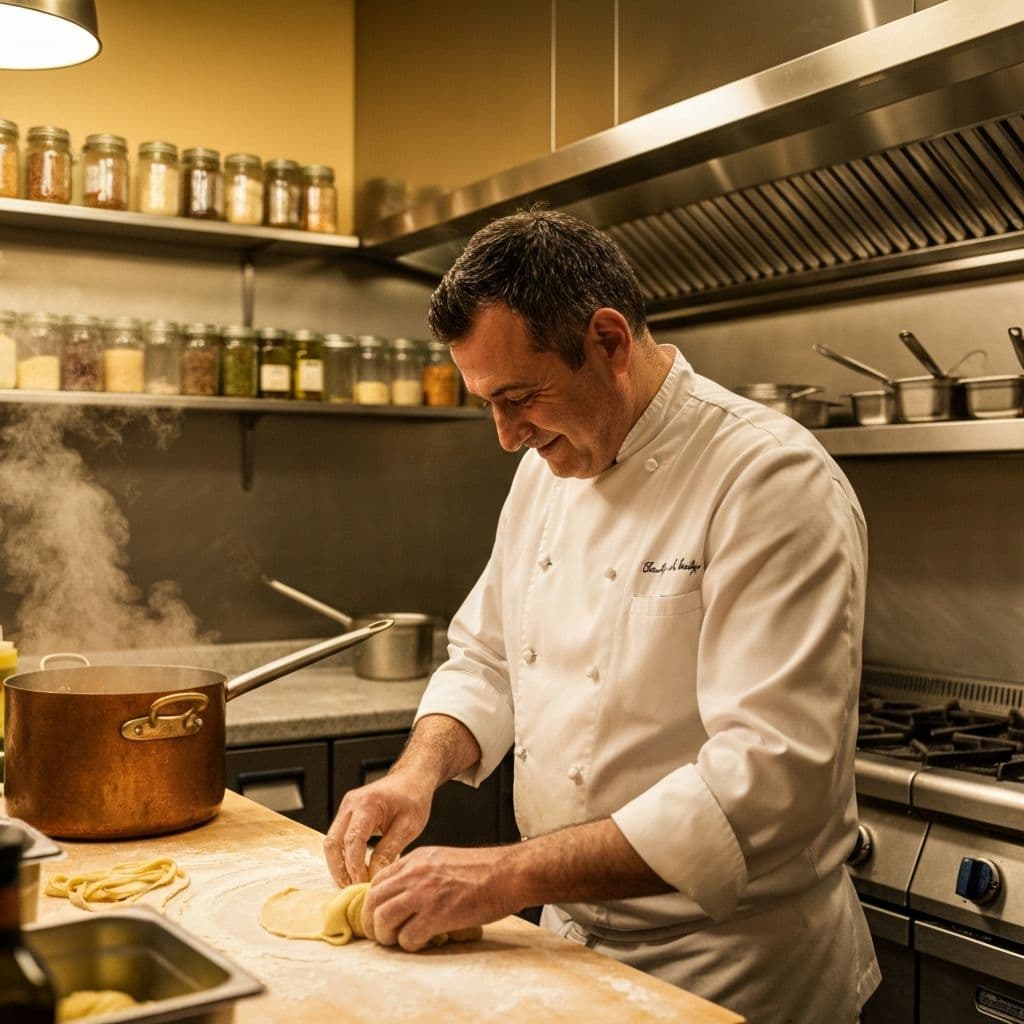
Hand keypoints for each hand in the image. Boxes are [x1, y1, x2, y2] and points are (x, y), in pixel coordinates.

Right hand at [324, 770, 433, 886]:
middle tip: (352, 889)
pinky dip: (341, 856)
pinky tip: (352, 871)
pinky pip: (336, 838)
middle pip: (333, 843)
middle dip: (340, 870)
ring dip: (338, 865)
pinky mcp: (346, 814)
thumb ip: (389, 851)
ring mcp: (345, 808)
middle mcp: (350, 804)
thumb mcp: (408, 826)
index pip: (353, 841)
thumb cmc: (413, 799)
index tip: (362, 885)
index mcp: (367, 804)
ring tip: (352, 884)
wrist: (411, 779)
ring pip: (330, 842)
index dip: (355, 867)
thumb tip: (373, 877)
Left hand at [361, 844, 516, 950]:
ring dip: (386, 936)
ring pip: (384, 920)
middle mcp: (415, 873)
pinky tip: (422, 942)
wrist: (507, 873)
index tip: (377, 914)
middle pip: (374, 901)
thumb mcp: (444, 859)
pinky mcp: (437, 916)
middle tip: (380, 934)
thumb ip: (422, 872)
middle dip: (372, 922)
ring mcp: (424, 894)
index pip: (378, 881)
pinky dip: (410, 945)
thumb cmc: (483, 869)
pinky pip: (407, 937)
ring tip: (398, 941)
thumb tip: (405, 893)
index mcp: (417, 859)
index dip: (373, 902)